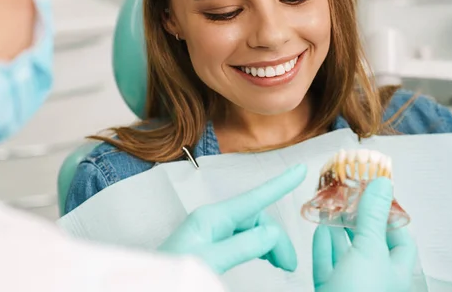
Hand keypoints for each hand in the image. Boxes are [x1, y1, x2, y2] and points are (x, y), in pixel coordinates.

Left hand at [159, 163, 306, 274]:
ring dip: (269, 245)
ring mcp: (212, 233)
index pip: (254, 197)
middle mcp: (214, 220)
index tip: (300, 171)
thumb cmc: (173, 275)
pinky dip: (258, 248)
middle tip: (289, 266)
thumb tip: (272, 232)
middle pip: (257, 220)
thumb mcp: (210, 260)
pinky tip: (264, 258)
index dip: (279, 184)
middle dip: (277, 239)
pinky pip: (242, 240)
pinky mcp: (211, 246)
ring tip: (281, 265)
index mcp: (212, 217)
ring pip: (252, 232)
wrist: (151, 286)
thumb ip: (241, 246)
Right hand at [312, 178, 416, 291]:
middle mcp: (376, 280)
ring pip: (347, 254)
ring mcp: (351, 287)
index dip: (390, 215)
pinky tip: (320, 230)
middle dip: (359, 219)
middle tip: (349, 196)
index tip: (376, 193)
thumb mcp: (370, 250)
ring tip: (331, 207)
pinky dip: (323, 247)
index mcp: (396, 273)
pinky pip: (328, 266)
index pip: (401, 238)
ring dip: (338, 230)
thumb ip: (373, 216)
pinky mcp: (330, 291)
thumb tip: (384, 182)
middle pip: (371, 243)